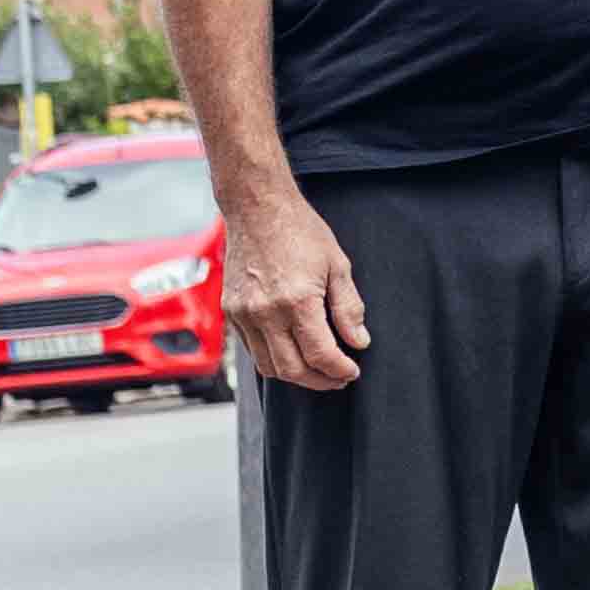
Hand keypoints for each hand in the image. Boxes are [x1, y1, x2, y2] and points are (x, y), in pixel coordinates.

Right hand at [223, 187, 370, 392]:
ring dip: (295, 375)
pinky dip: (273, 358)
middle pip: (292, 370)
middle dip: (319, 381)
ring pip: (267, 366)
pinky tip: (292, 351)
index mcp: (297, 300)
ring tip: (317, 370)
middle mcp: (266, 312)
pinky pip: (251, 349)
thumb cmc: (301, 231)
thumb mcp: (337, 265)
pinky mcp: (231, 311)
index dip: (340, 370)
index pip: (320, 354)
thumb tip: (359, 342)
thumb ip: (348, 308)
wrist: (257, 208)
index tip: (352, 371)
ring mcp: (243, 313)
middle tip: (338, 378)